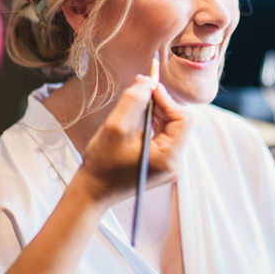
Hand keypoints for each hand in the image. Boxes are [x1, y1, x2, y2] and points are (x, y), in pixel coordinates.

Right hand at [73, 75, 188, 206]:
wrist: (93, 191)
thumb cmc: (102, 165)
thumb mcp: (116, 127)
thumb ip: (133, 101)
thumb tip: (146, 82)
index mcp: (168, 158)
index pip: (182, 119)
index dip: (167, 100)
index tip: (150, 87)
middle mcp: (173, 163)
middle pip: (178, 123)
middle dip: (161, 104)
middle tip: (143, 91)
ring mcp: (167, 165)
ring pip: (170, 128)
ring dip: (156, 112)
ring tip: (138, 103)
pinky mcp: (159, 163)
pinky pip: (163, 136)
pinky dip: (153, 123)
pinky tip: (139, 117)